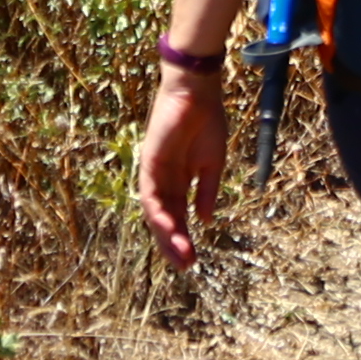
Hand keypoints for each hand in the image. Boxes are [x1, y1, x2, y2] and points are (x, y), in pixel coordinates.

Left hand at [137, 69, 228, 265]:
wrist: (198, 94)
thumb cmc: (207, 123)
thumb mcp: (213, 165)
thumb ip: (207, 193)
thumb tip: (205, 221)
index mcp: (180, 182)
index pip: (178, 217)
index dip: (184, 239)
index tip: (193, 261)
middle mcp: (164, 182)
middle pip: (164, 220)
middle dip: (173, 244)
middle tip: (186, 265)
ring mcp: (155, 173)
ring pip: (155, 213)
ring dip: (166, 235)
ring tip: (181, 254)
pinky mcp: (148, 162)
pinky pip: (149, 194)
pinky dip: (156, 212)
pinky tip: (168, 228)